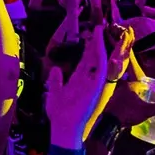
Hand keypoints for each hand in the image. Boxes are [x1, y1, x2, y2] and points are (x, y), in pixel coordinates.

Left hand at [44, 21, 121, 147]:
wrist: (63, 126)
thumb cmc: (59, 113)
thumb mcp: (54, 93)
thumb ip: (56, 81)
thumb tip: (56, 68)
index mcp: (78, 81)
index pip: (84, 62)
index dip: (87, 49)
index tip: (89, 36)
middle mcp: (87, 80)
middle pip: (92, 58)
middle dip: (95, 43)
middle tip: (98, 28)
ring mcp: (93, 84)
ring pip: (98, 61)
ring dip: (99, 46)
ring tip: (100, 30)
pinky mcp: (96, 88)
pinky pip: (100, 70)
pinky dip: (101, 58)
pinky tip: (99, 46)